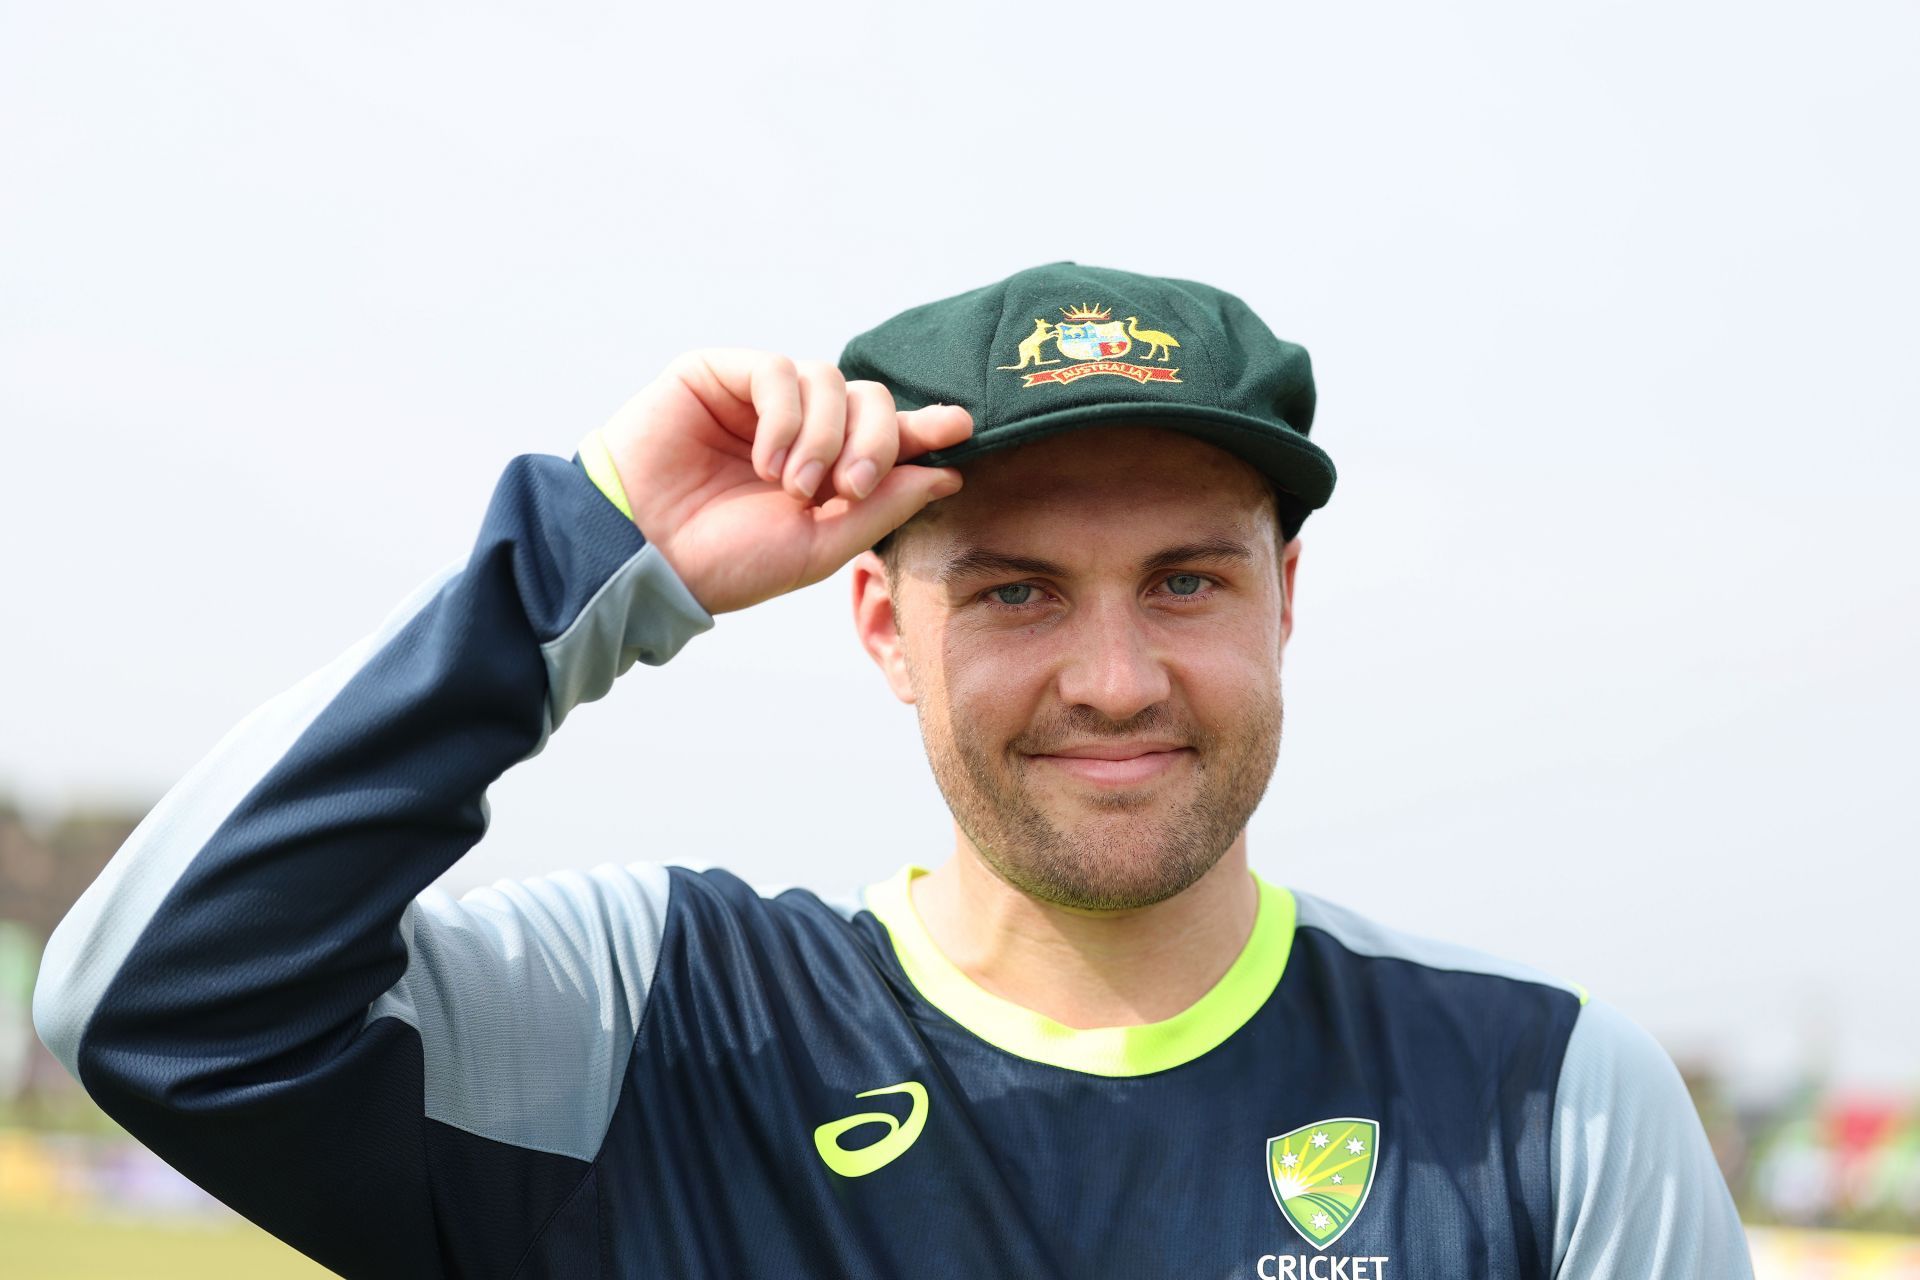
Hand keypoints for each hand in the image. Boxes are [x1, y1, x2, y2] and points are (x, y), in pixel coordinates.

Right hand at [597, 349, 971, 614]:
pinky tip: (766, 462)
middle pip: (870, 398)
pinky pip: (779, 371)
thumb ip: (882, 508)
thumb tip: (947, 472)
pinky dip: (785, 418)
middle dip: (877, 440)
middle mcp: (798, 427)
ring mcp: (758, 398)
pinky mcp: (718, 374)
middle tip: (852, 489)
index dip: (924, 428)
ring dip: (826, 437)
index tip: (959, 430)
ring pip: (830, 379)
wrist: (642, 556)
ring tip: (794, 488)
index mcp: (825, 469)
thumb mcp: (817, 546)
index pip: (887, 435)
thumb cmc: (724, 561)